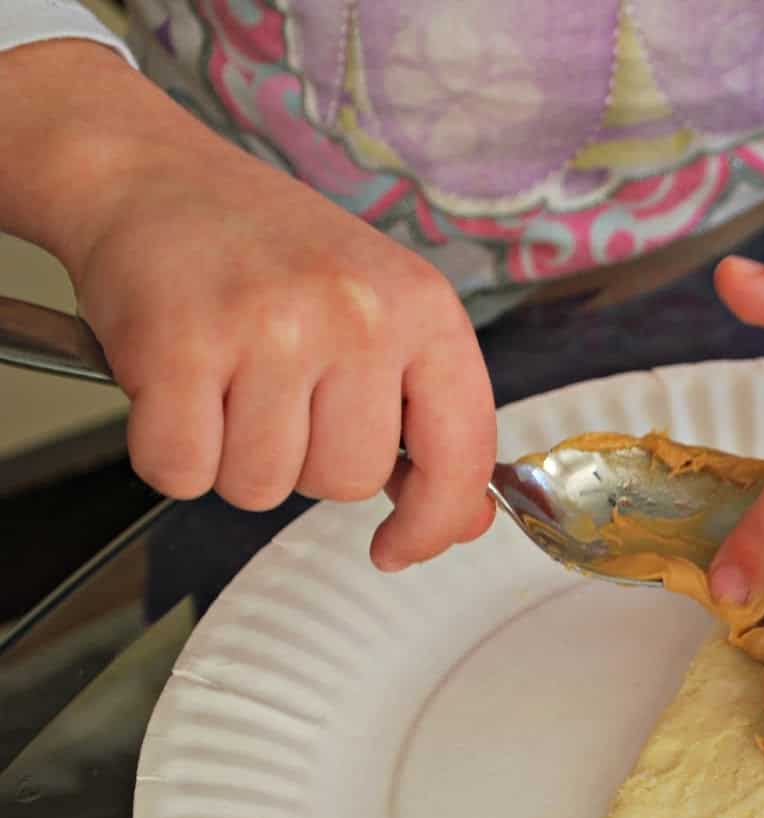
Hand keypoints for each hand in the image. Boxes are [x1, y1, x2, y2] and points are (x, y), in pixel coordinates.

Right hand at [0, 41, 495, 570]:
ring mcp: (269, 327)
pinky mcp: (179, 345)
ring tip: (226, 383)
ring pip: (262, 486)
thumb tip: (462, 519)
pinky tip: (178, 392)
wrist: (152, 175)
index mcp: (423, 307)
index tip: (403, 547)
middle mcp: (356, 313)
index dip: (436, 521)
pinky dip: (169, 453)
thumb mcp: (382, 310)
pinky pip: (182, 472)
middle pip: (348, 482)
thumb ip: (427, 416)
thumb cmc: (271, 252)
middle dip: (306, 464)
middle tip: (276, 395)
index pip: (462, 451)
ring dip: (234, 458)